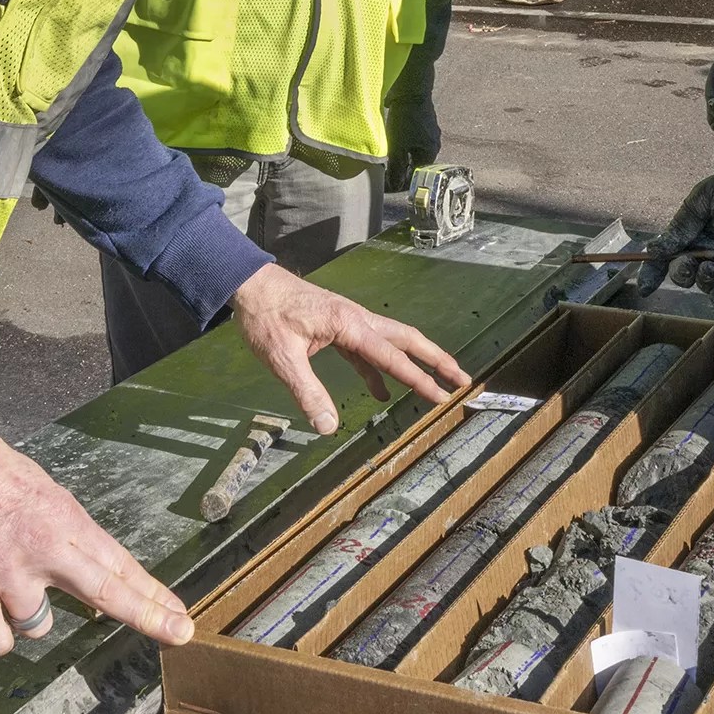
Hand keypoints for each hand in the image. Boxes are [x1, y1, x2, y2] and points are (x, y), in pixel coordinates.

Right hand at [0, 436, 191, 655]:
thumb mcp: (39, 489)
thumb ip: (62, 531)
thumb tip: (81, 566)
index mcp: (64, 520)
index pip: (118, 564)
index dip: (151, 594)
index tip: (179, 616)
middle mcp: (45, 552)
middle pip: (108, 593)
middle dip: (147, 615)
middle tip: (176, 632)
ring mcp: (8, 578)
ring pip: (38, 625)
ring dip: (27, 612)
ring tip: (2, 578)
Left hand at [227, 263, 462, 434]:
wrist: (251, 284)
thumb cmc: (265, 316)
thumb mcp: (282, 358)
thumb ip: (306, 392)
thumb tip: (327, 428)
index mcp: (349, 325)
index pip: (392, 357)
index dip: (418, 379)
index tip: (442, 396)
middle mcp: (357, 319)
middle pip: (407, 340)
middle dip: (436, 360)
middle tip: (462, 380)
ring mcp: (350, 322)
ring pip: (392, 342)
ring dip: (415, 362)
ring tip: (436, 385)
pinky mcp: (339, 327)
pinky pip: (368, 350)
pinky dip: (381, 369)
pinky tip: (381, 392)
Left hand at [385, 105, 439, 193]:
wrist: (411, 89)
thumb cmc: (406, 118)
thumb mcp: (398, 146)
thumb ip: (396, 167)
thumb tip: (395, 186)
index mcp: (431, 151)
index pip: (418, 174)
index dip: (402, 180)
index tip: (388, 183)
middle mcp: (432, 142)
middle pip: (415, 162)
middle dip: (400, 168)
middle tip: (384, 171)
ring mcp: (428, 131)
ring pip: (412, 149)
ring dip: (400, 154)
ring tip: (386, 156)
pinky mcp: (420, 121)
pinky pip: (411, 138)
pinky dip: (401, 143)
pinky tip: (391, 141)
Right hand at [648, 160, 713, 303]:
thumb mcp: (703, 199)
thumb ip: (681, 225)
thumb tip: (654, 251)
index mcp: (695, 234)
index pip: (668, 256)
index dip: (653, 272)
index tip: (645, 287)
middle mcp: (711, 252)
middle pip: (687, 274)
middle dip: (681, 274)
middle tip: (687, 264)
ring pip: (710, 285)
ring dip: (704, 282)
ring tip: (710, 268)